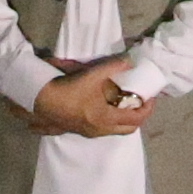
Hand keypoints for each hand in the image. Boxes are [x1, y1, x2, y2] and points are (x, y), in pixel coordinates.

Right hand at [31, 60, 154, 139]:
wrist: (42, 102)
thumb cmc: (69, 90)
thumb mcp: (93, 75)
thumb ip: (113, 67)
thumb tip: (130, 61)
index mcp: (107, 119)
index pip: (137, 119)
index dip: (148, 108)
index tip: (150, 96)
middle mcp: (101, 130)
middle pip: (128, 128)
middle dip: (138, 116)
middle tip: (139, 101)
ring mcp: (90, 132)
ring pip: (114, 129)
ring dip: (122, 117)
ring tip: (122, 101)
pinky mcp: (80, 130)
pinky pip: (102, 128)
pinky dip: (109, 119)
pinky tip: (103, 106)